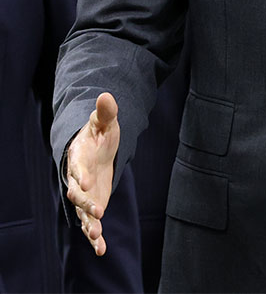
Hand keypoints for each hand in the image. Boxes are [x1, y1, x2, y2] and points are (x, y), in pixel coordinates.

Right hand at [65, 92, 119, 255]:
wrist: (96, 148)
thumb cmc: (99, 134)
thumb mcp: (104, 122)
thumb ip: (105, 113)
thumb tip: (106, 95)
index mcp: (78, 160)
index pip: (77, 170)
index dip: (81, 178)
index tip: (86, 184)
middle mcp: (78, 181)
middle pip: (77, 196)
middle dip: (86, 204)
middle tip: (97, 211)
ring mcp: (85, 196)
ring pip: (84, 214)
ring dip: (89, 225)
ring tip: (97, 237)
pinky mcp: (93, 206)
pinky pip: (92, 223)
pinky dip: (95, 237)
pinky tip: (101, 250)